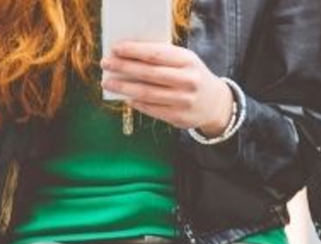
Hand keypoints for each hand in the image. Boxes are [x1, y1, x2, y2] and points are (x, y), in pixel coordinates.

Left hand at [100, 42, 232, 134]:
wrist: (214, 103)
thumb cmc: (191, 76)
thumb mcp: (184, 61)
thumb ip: (162, 58)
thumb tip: (127, 57)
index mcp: (188, 61)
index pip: (156, 54)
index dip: (134, 51)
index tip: (116, 48)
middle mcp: (187, 80)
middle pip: (148, 73)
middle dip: (123, 68)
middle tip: (106, 64)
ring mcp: (183, 100)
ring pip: (147, 93)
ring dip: (124, 87)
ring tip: (108, 82)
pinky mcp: (178, 117)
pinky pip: (151, 109)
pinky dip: (136, 103)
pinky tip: (126, 97)